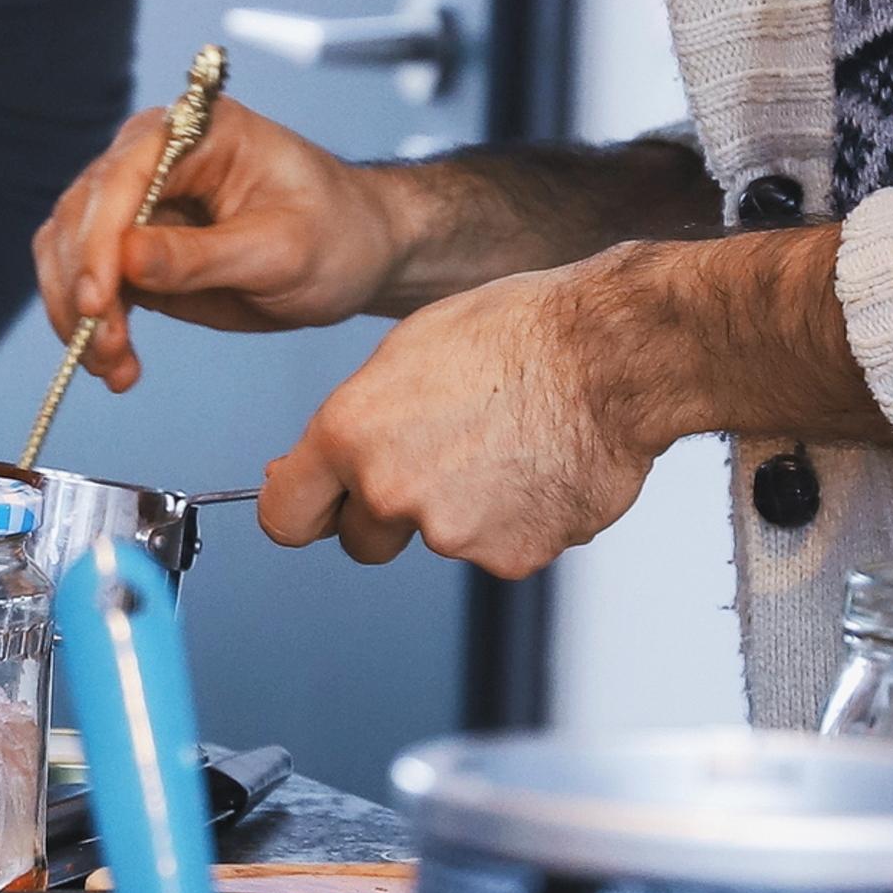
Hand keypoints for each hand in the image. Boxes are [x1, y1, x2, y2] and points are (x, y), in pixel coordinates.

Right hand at [31, 97, 411, 390]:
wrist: (359, 256)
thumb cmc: (337, 233)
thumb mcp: (282, 250)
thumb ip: (201, 257)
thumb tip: (126, 261)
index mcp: (194, 130)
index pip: (121, 178)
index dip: (98, 242)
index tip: (97, 302)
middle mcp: (152, 156)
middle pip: (80, 216)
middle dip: (83, 289)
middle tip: (105, 351)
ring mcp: (138, 204)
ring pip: (70, 254)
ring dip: (77, 316)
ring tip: (112, 368)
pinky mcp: (134, 251)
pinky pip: (89, 286)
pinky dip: (90, 328)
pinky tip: (116, 365)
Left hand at [254, 257, 662, 579]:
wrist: (609, 354)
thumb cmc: (517, 334)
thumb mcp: (407, 353)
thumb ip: (356, 424)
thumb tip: (326, 467)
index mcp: (349, 435)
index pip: (283, 517)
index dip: (304, 511)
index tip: (319, 506)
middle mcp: (389, 492)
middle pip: (361, 541)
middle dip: (388, 515)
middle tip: (440, 461)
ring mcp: (451, 534)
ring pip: (438, 541)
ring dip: (463, 511)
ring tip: (506, 445)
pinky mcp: (509, 557)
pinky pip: (498, 549)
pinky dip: (517, 521)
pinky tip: (539, 468)